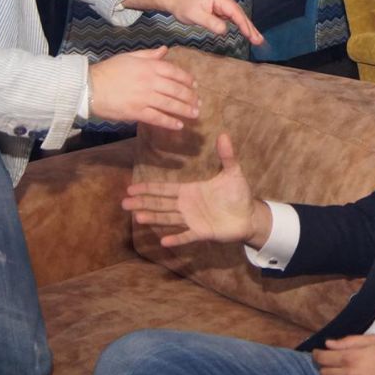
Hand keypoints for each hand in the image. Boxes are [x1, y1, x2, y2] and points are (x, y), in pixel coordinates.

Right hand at [89, 46, 200, 130]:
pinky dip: (169, 122)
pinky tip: (178, 125)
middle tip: (198, 103)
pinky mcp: (137, 111)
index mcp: (149, 66)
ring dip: (185, 110)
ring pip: (170, 104)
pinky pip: (157, 117)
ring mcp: (144, 97)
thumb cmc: (109, 70)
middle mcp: (150, 81)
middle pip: (176, 90)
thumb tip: (165, 50)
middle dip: (190, 97)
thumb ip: (149, 55)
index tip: (195, 86)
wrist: (90, 87)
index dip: (187, 80)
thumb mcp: (130, 57)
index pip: (175, 72)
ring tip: (194, 114)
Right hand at [121, 132, 270, 247]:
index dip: (149, 188)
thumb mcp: (233, 172)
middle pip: (160, 204)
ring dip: (154, 218)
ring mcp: (193, 220)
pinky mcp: (202, 232)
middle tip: (124, 203)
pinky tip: (164, 240)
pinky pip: (187, 236)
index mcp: (190, 191)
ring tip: (138, 217)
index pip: (165, 189)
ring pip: (169, 218)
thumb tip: (223, 134)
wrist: (250, 215)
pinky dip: (176, 238)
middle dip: (143, 203)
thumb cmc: (238, 194)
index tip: (131, 188)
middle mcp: (187, 206)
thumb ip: (226, 155)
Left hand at [168, 0, 263, 45]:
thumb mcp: (196, 16)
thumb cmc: (185, 6)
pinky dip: (241, 26)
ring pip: (239, 17)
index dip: (244, 25)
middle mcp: (225, 0)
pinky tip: (247, 33)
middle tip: (260, 41)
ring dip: (248, 28)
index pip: (236, 13)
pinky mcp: (222, 9)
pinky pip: (234, 18)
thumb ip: (211, 22)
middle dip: (250, 28)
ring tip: (258, 40)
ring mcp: (224, 4)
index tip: (251, 35)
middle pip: (241, 15)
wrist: (177, 0)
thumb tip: (224, 30)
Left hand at [312, 335, 374, 374]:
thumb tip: (328, 343)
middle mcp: (349, 374)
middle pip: (324, 373)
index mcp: (350, 357)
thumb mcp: (372, 340)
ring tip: (339, 370)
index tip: (317, 353)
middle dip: (324, 367)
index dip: (316, 355)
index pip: (323, 359)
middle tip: (329, 362)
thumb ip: (348, 341)